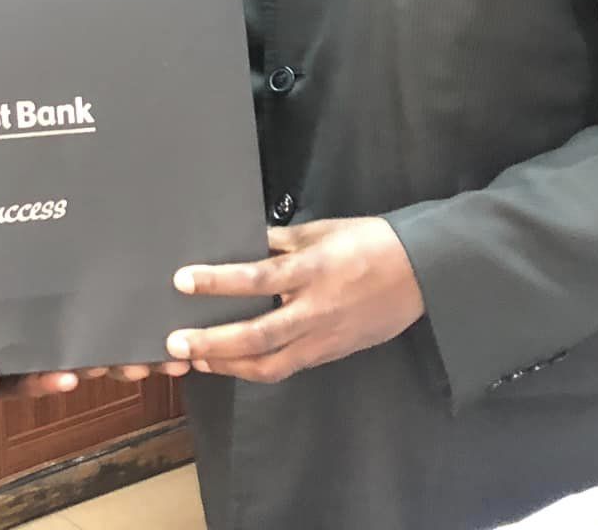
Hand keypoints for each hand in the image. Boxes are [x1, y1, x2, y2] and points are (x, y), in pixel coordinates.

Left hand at [165, 217, 424, 383]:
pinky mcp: (329, 355)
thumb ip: (280, 240)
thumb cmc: (369, 243)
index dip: (218, 281)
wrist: (421, 275)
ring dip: (228, 364)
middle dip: (213, 341)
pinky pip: (286, 367)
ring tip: (195, 357)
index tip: (183, 281)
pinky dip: (254, 367)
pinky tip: (230, 361)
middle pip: (258, 335)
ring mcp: (323, 339)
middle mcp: (315, 310)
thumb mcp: (322, 231)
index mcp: (313, 270)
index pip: (258, 278)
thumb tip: (241, 241)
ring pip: (270, 364)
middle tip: (175, 342)